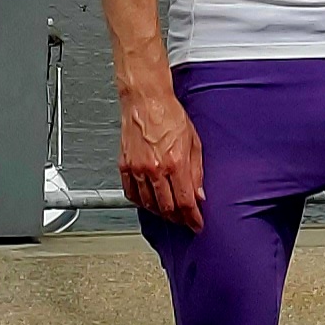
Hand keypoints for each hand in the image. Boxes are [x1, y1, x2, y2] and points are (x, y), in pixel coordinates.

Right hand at [118, 82, 204, 229]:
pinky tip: (149, 201)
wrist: (146, 100)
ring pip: (149, 205)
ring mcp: (137, 169)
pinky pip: (131, 194)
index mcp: (175, 162)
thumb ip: (197, 172)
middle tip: (184, 219)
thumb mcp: (194, 142)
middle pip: (167, 208)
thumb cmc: (169, 114)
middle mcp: (155, 169)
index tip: (196, 224)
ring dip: (161, 212)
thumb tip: (199, 195)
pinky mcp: (125, 166)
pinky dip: (141, 203)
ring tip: (169, 212)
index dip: (192, 218)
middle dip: (178, 218)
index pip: (185, 202)